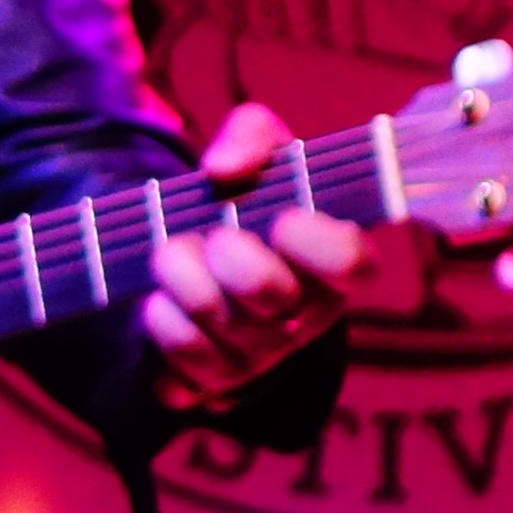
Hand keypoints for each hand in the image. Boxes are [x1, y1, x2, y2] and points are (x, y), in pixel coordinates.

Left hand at [140, 98, 369, 404]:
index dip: (315, 241)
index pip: (352, 263)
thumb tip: (223, 168)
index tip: (282, 218)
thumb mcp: (262, 153)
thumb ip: (252, 135)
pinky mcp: (217, 377)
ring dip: (177, 271)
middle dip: (227, 251)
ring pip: (213, 314)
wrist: (205, 263)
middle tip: (215, 235)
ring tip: (172, 253)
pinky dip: (159, 312)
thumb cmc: (250, 203)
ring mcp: (263, 352)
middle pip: (268, 290)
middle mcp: (307, 313)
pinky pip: (180, 347)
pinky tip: (162, 297)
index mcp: (335, 260)